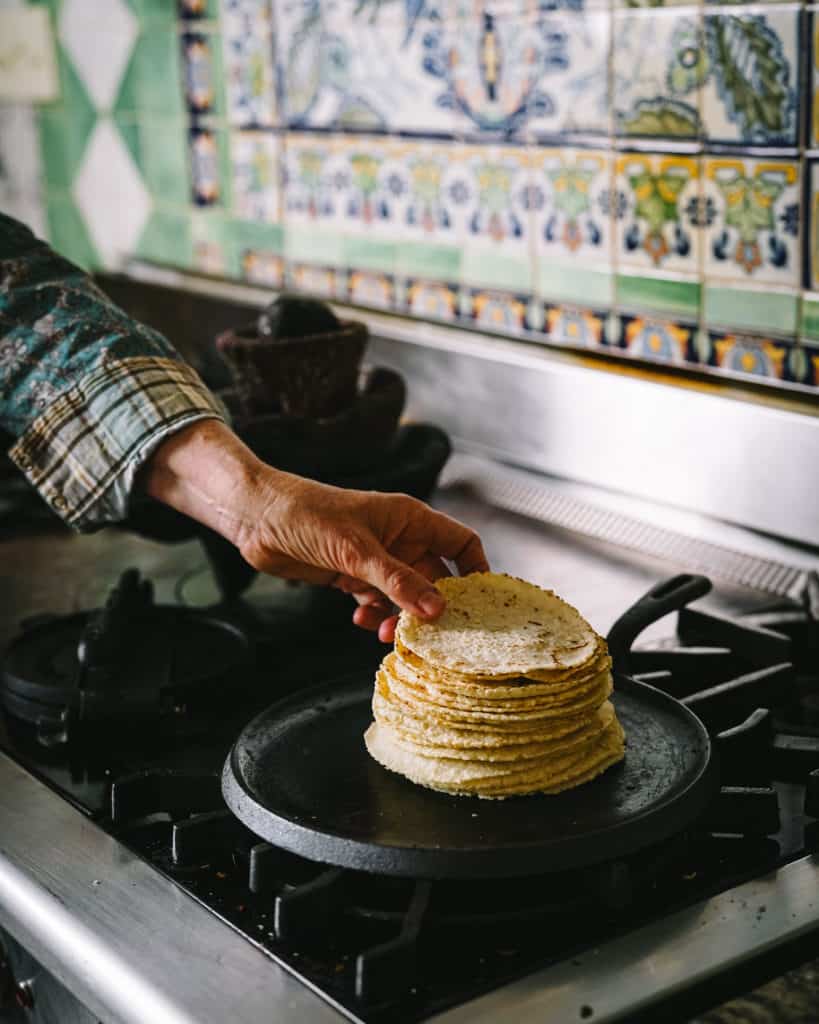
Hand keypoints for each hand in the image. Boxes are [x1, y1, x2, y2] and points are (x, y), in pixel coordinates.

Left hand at [144, 419, 487, 640]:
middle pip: (434, 577)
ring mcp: (375, 559)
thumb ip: (397, 581)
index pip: (460, 543)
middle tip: (426, 634)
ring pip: (404, 596)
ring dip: (398, 616)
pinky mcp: (351, 576)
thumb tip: (438, 611)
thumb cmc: (306, 515)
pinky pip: (377, 601)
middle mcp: (399, 538)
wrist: (256, 517)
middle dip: (430, 606)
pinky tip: (359, 620)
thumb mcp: (356, 551)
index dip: (475, 571)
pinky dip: (373, 614)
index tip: (480, 605)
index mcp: (410, 518)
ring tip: (384, 633)